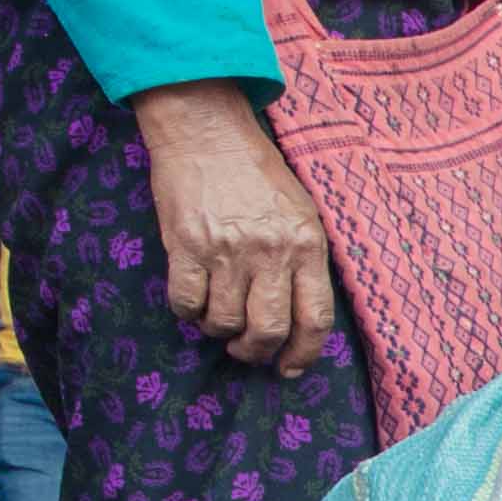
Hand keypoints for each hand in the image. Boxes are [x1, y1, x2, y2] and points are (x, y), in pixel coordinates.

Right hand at [134, 82, 337, 367]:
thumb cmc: (257, 173)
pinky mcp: (187, 245)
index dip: (304, 353)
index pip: (314, 318)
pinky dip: (188, 312)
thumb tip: (301, 318)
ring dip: (218, 331)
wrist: (208, 133)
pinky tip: (193, 299)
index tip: (289, 367)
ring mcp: (228, 250)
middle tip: (246, 350)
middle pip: (268, 330)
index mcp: (307, 244)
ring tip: (217, 315)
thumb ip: (305, 259)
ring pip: (224, 322)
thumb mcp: (302, 211)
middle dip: (256, 352)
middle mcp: (271, 251)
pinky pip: (186, 303)